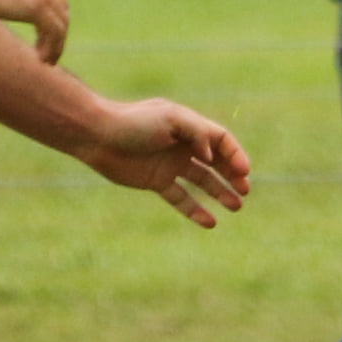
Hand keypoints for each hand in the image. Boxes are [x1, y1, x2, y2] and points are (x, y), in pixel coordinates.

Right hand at [0, 0, 69, 64]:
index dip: (51, 11)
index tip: (44, 29)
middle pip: (60, 7)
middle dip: (57, 29)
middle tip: (50, 48)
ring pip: (61, 23)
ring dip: (56, 44)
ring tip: (47, 60)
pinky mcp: (37, 6)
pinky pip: (54, 33)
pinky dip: (52, 48)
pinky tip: (41, 60)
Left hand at [73, 98, 251, 227]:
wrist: (96, 135)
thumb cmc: (133, 122)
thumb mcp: (170, 119)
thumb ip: (197, 133)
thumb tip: (212, 157)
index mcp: (189, 127)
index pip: (221, 141)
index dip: (235, 155)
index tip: (243, 172)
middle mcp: (183, 146)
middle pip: (216, 162)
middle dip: (233, 176)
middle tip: (245, 190)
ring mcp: (170, 164)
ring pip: (203, 181)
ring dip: (221, 193)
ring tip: (237, 206)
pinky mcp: (156, 181)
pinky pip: (181, 198)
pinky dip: (195, 210)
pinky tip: (211, 223)